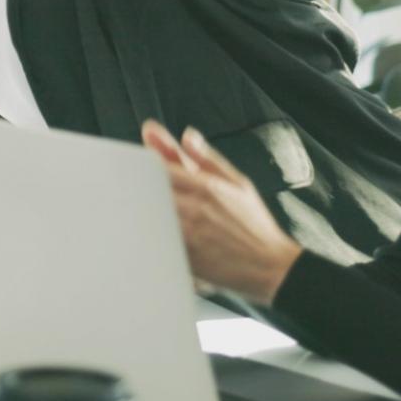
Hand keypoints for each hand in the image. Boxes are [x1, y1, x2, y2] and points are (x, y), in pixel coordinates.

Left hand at [139, 122, 303, 304]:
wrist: (270, 266)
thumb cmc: (254, 225)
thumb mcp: (238, 183)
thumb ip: (207, 159)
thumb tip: (187, 135)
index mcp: (205, 186)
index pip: (159, 166)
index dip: (143, 161)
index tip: (138, 161)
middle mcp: (193, 209)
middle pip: (147, 190)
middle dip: (135, 185)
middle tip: (130, 186)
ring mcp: (186, 235)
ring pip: (147, 216)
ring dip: (138, 210)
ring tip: (134, 208)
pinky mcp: (183, 258)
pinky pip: (156, 242)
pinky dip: (147, 235)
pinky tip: (146, 232)